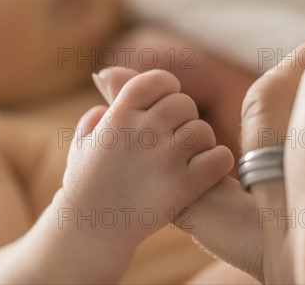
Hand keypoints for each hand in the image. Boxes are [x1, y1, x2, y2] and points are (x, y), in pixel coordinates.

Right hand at [59, 67, 233, 245]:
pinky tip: (204, 170)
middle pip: (184, 103)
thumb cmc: (87, 181)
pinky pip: (219, 159)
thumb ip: (102, 104)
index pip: (158, 80)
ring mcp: (164, 159)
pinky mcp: (183, 187)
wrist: (91, 229)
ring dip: (199, 142)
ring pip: (202, 130)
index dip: (167, 88)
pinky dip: (217, 162)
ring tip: (188, 156)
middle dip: (182, 118)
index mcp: (118, 115)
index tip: (165, 104)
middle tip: (175, 136)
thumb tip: (108, 74)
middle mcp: (142, 131)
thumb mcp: (85, 137)